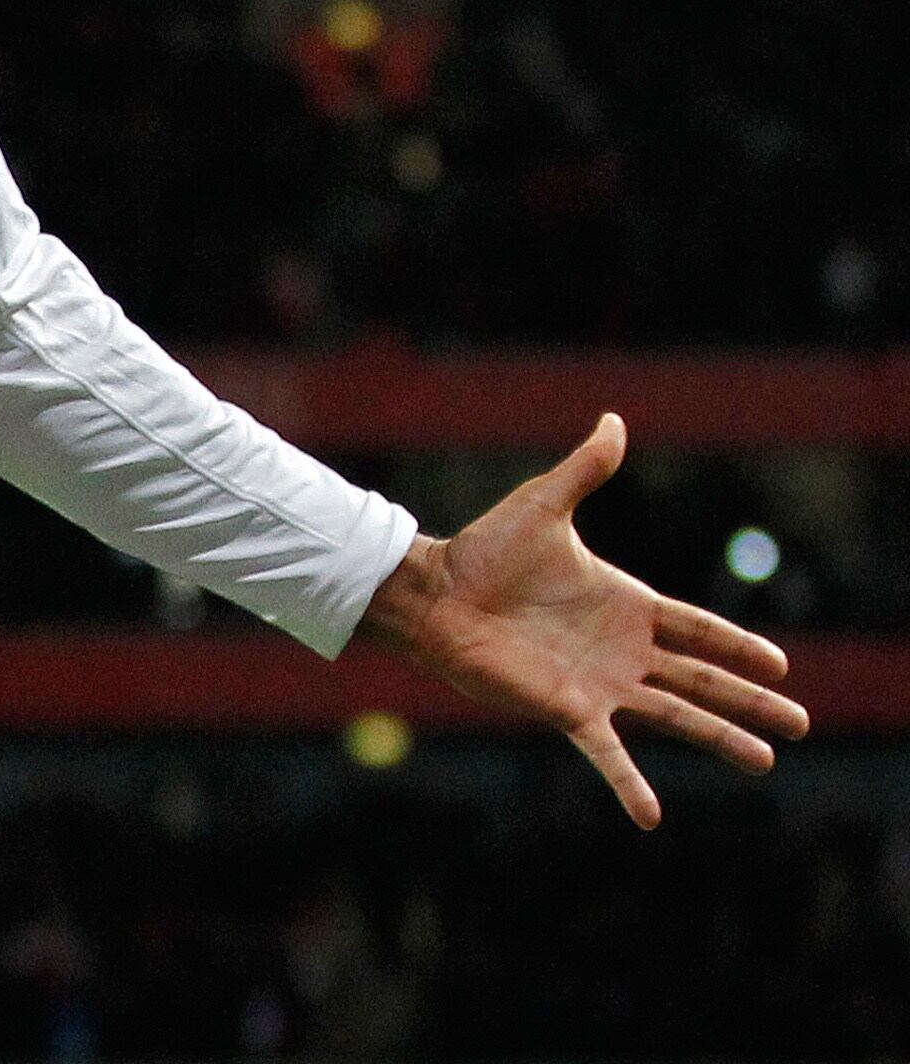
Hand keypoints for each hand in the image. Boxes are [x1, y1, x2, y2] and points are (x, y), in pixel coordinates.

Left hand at [361, 411, 808, 827]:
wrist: (437, 592)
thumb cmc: (486, 549)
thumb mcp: (544, 506)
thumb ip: (584, 470)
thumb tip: (613, 420)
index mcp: (625, 603)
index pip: (698, 629)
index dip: (739, 646)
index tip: (781, 664)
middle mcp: (621, 649)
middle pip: (702, 678)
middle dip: (751, 699)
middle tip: (800, 722)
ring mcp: (598, 683)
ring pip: (674, 715)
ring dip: (718, 737)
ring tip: (764, 760)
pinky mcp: (566, 709)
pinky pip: (607, 752)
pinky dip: (629, 783)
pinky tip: (651, 817)